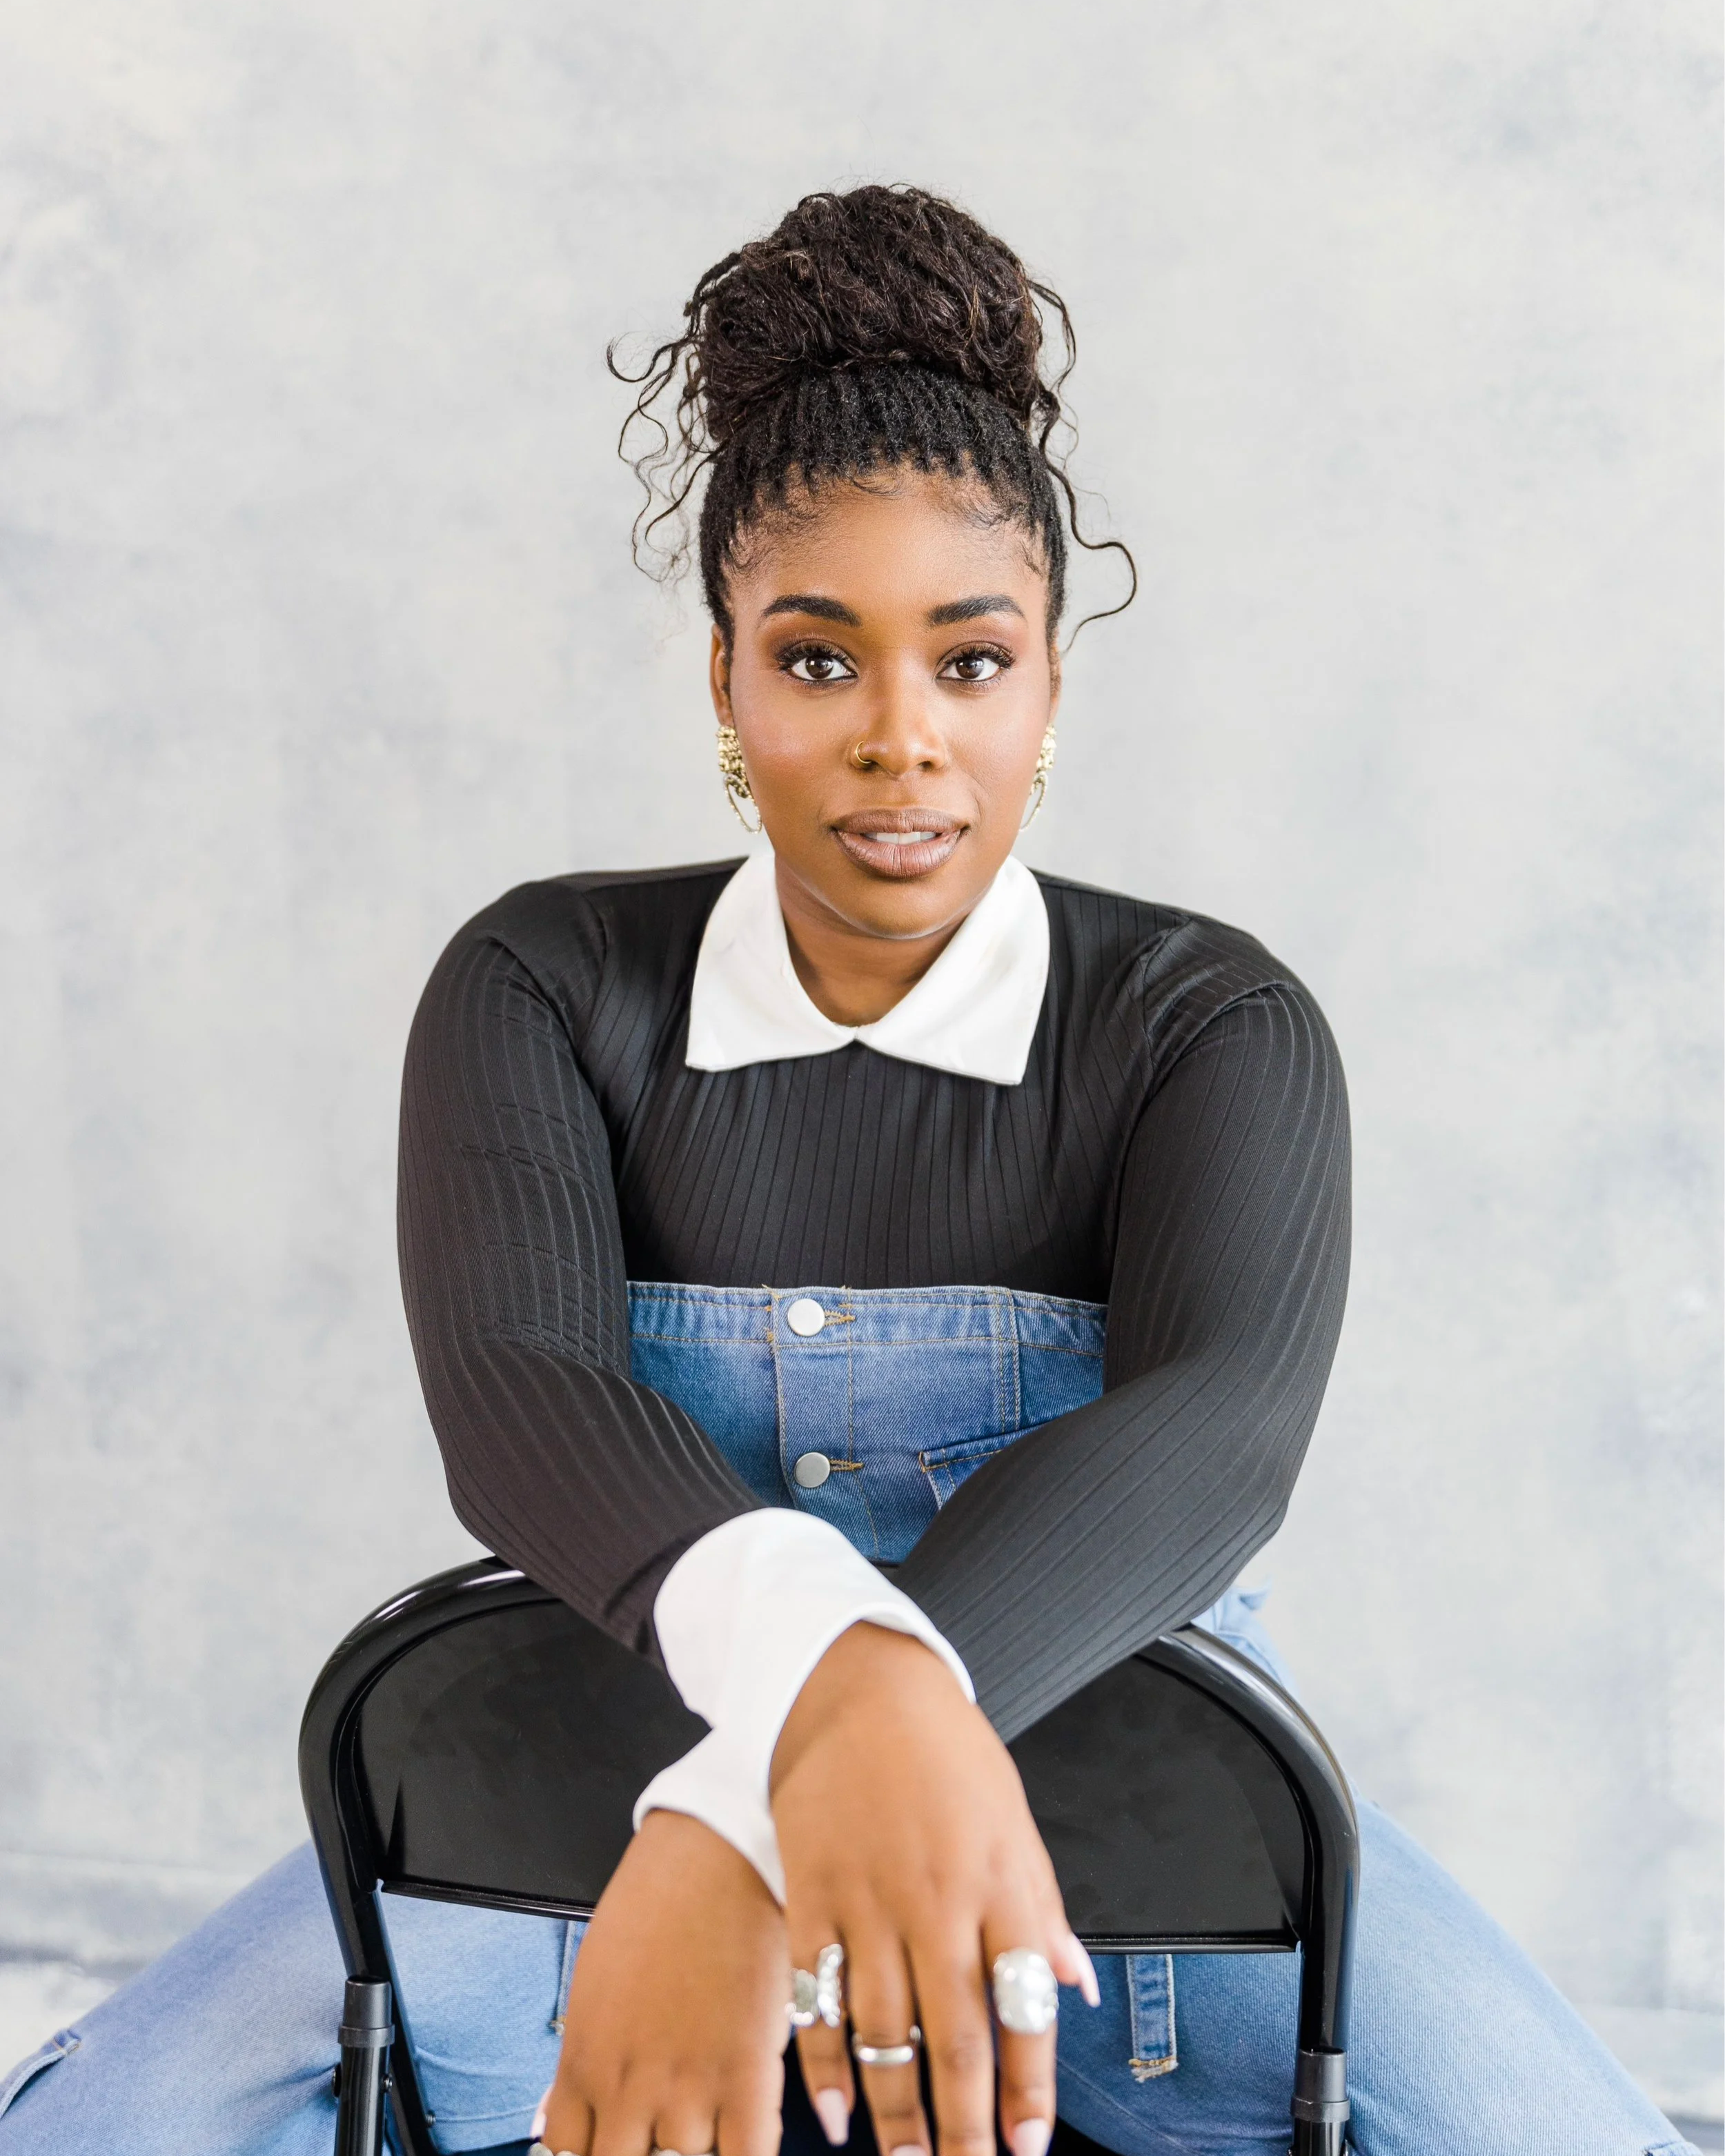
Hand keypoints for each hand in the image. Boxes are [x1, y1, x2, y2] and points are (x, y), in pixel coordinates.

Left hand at [538, 1809, 789, 2155]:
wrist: (715, 1853)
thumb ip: (575, 2068)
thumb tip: (550, 2128)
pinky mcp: (745, 2074)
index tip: (612, 2150)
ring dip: (695, 2155)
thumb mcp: (592, 1987)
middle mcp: (628, 2088)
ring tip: (704, 2126)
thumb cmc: (654, 1907)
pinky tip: (744, 2141)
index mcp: (584, 2064)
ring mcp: (687, 2087)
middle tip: (661, 2134)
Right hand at [770, 1624, 1096, 2155]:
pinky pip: (817, 1998)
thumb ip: (1043, 1911)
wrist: (852, 1684)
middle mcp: (937, 1900)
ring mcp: (868, 1900)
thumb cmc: (941, 1749)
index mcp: (998, 1881)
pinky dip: (824, 2062)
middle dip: (965, 2126)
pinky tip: (832, 2109)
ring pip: (885, 2033)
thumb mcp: (1014, 1819)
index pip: (1025, 2007)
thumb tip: (1076, 1989)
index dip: (1028, 2087)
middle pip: (956, 2038)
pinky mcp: (810, 1896)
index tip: (1027, 2146)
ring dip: (896, 2111)